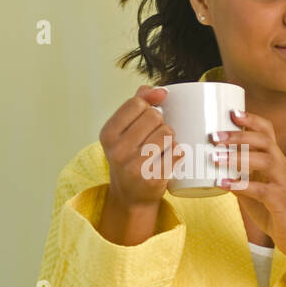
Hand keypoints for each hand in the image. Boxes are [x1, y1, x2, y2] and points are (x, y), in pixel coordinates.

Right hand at [99, 84, 183, 208]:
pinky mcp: (153, 180)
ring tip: (161, 150)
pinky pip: (178, 151)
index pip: (137, 103)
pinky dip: (177, 154)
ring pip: (168, 132)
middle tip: (153, 139)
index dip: (148, 107)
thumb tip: (160, 90)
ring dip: (170, 138)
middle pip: (155, 116)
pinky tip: (166, 161)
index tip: (147, 119)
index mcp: (108, 134)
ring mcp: (134, 167)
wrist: (130, 196)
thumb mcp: (124, 130)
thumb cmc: (130, 156)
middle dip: (160, 123)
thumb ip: (137, 103)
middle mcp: (117, 151)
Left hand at [212, 109, 285, 261]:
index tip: (232, 112)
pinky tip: (223, 183)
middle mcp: (281, 166)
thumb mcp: (253, 188)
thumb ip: (239, 176)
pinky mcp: (279, 200)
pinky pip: (260, 189)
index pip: (267, 131)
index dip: (251, 119)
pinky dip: (240, 184)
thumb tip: (214, 167)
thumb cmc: (273, 210)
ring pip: (263, 160)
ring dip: (237, 156)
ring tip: (214, 157)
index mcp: (275, 159)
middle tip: (214, 136)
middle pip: (263, 140)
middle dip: (238, 135)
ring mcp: (282, 182)